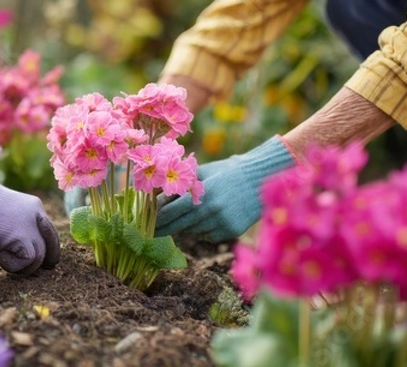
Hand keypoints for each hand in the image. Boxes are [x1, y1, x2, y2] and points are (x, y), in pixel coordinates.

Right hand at [0, 164, 60, 274]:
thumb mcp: (7, 211)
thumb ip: (18, 224)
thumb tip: (18, 246)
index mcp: (36, 208)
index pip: (50, 233)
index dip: (47, 248)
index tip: (40, 260)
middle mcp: (39, 217)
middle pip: (51, 246)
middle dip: (43, 262)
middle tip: (26, 270)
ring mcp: (32, 228)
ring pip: (40, 257)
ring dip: (22, 266)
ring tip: (3, 257)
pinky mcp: (22, 238)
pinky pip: (27, 260)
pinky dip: (13, 265)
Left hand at [155, 137, 294, 240]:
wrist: (260, 178)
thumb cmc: (227, 172)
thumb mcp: (203, 172)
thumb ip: (182, 185)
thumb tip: (158, 197)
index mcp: (201, 195)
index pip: (171, 212)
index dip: (157, 219)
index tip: (146, 223)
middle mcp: (211, 212)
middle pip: (179, 226)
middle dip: (165, 230)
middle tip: (152, 233)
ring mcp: (221, 224)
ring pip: (193, 231)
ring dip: (187, 225)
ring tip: (193, 213)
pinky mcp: (230, 232)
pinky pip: (208, 235)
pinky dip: (204, 229)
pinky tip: (213, 216)